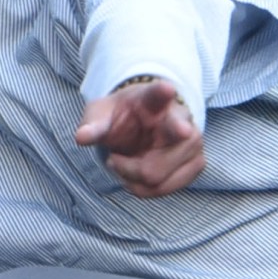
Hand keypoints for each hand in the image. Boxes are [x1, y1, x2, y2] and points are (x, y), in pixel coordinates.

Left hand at [74, 76, 204, 196]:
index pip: (158, 95)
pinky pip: (166, 189)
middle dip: (127, 168)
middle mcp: (182, 118)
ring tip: (125, 165)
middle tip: (113, 159)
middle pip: (155, 161)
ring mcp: (193, 143)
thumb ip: (93, 125)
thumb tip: (81, 137)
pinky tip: (138, 176)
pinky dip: (145, 189)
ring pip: (159, 179)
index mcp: (154, 99)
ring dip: (134, 180)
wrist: (142, 124)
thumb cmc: (121, 117)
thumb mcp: (102, 114)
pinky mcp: (196, 163)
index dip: (162, 93)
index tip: (166, 89)